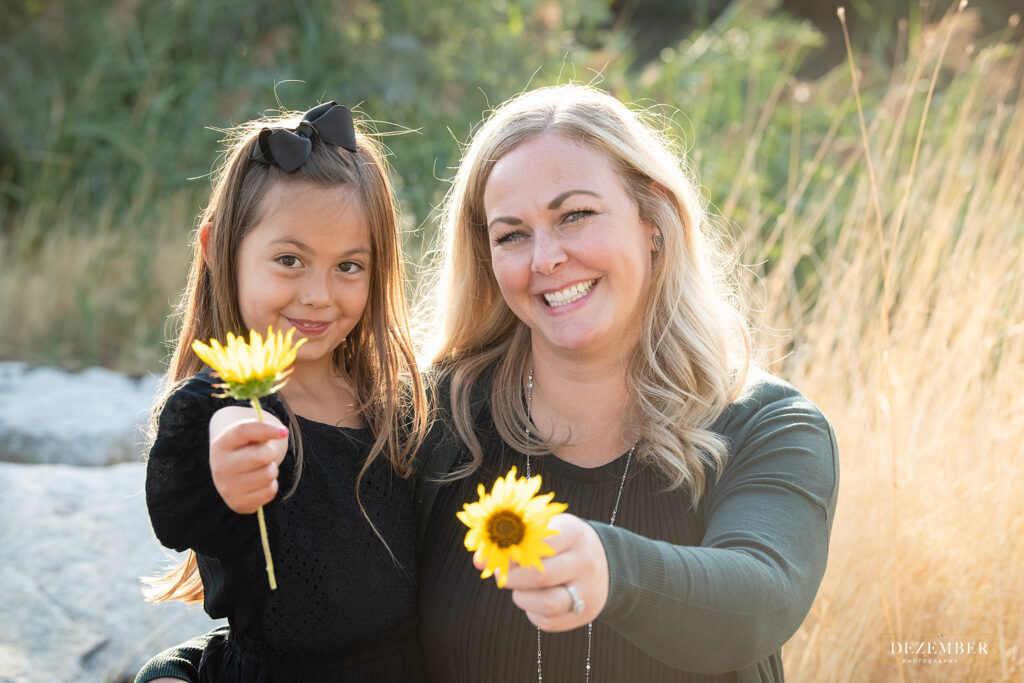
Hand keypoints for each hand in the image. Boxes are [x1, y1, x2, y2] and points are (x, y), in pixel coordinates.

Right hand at [208, 406, 287, 513]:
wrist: (231, 475)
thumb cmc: (244, 450)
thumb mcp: (247, 436)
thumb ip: (260, 430)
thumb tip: (281, 433)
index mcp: (221, 445)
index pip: (244, 431)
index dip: (266, 429)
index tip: (284, 432)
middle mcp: (220, 467)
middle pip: (260, 455)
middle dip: (271, 452)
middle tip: (267, 454)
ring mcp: (227, 488)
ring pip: (268, 474)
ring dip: (272, 470)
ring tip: (261, 469)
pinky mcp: (238, 503)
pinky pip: (270, 491)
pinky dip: (271, 485)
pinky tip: (260, 483)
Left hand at [476, 513, 609, 631]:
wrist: (607, 564)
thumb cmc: (563, 544)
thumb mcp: (546, 532)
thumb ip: (512, 542)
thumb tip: (478, 560)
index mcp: (575, 533)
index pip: (537, 543)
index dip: (511, 550)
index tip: (498, 553)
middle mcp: (585, 562)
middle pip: (539, 575)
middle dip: (511, 578)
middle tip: (502, 574)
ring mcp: (587, 591)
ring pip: (547, 603)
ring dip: (522, 598)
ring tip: (520, 589)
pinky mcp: (583, 614)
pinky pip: (548, 620)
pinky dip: (532, 611)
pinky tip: (534, 598)